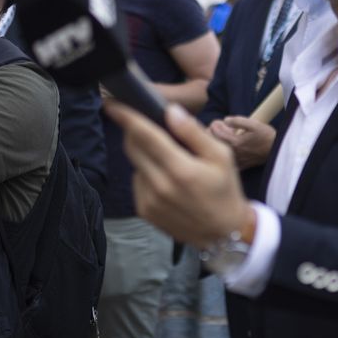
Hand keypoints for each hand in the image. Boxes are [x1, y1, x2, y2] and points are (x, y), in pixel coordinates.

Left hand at [105, 101, 251, 248]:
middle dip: (133, 131)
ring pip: (135, 164)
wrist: (224, 233)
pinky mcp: (144, 211)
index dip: (126, 117)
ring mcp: (149, 201)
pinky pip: (137, 181)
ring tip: (167, 159)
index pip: (145, 135)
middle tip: (144, 125)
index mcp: (180, 169)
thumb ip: (193, 132)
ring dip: (144, 154)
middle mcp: (160, 186)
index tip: (112, 104)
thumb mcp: (221, 156)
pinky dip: (146, 173)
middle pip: (133, 147)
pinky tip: (165, 179)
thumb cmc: (224, 189)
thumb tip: (170, 111)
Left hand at [208, 115, 276, 169]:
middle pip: (216, 145)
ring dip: (217, 145)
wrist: (277, 149)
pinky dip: (224, 157)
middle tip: (214, 128)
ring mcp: (238, 160)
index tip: (216, 121)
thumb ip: (238, 121)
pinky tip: (226, 152)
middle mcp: (234, 153)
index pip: (217, 134)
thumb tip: (226, 120)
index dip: (214, 126)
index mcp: (236, 142)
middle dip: (212, 135)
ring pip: (221, 154)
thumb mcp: (254, 124)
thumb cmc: (266, 136)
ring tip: (219, 138)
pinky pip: (229, 163)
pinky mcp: (242, 165)